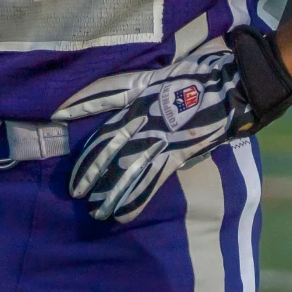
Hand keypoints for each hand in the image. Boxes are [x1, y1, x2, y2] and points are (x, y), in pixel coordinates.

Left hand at [56, 47, 249, 222]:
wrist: (231, 84)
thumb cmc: (193, 75)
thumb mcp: (152, 76)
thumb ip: (121, 88)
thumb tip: (88, 103)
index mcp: (137, 98)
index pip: (101, 116)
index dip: (82, 129)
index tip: (61, 137)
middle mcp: (144, 119)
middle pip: (109, 149)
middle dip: (91, 172)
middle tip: (76, 193)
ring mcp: (161, 137)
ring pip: (129, 170)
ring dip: (111, 193)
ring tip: (96, 212)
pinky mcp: (178, 153)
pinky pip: (154, 180)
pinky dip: (138, 199)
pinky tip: (123, 216)